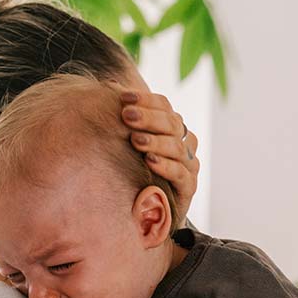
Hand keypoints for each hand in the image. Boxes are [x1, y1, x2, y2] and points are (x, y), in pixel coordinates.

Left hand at [120, 90, 198, 222]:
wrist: (144, 213)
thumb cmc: (132, 171)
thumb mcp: (125, 142)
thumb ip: (125, 117)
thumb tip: (109, 84)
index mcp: (172, 128)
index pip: (165, 106)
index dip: (146, 100)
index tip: (122, 97)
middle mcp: (184, 143)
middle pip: (172, 123)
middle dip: (148, 118)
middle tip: (125, 115)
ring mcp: (189, 166)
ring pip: (177, 147)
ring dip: (155, 141)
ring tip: (135, 140)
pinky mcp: (188, 188)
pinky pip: (180, 174)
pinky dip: (165, 166)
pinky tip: (149, 161)